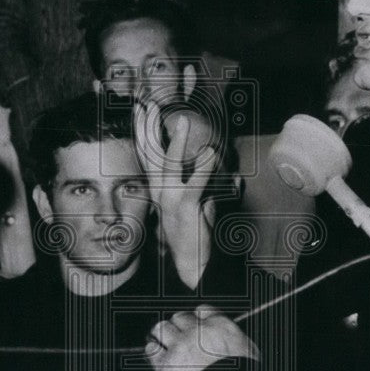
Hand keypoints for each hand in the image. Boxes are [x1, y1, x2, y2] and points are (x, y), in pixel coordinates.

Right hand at [133, 100, 216, 288]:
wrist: (192, 265)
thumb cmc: (196, 235)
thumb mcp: (201, 205)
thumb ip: (208, 185)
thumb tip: (228, 172)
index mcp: (159, 189)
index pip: (148, 155)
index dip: (144, 132)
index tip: (142, 111)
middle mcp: (160, 192)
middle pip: (151, 154)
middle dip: (147, 129)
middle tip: (146, 105)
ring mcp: (171, 200)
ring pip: (169, 166)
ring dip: (175, 142)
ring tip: (182, 121)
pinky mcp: (186, 208)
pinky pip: (195, 185)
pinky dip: (203, 168)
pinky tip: (210, 153)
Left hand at [147, 305, 257, 370]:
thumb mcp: (248, 354)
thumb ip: (234, 343)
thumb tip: (232, 345)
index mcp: (220, 327)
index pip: (203, 310)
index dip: (198, 318)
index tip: (197, 324)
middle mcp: (197, 331)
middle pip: (180, 317)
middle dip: (179, 326)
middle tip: (179, 336)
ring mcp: (178, 346)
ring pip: (162, 328)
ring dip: (162, 335)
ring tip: (162, 342)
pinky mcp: (164, 364)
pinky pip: (151, 349)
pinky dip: (152, 350)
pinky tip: (155, 354)